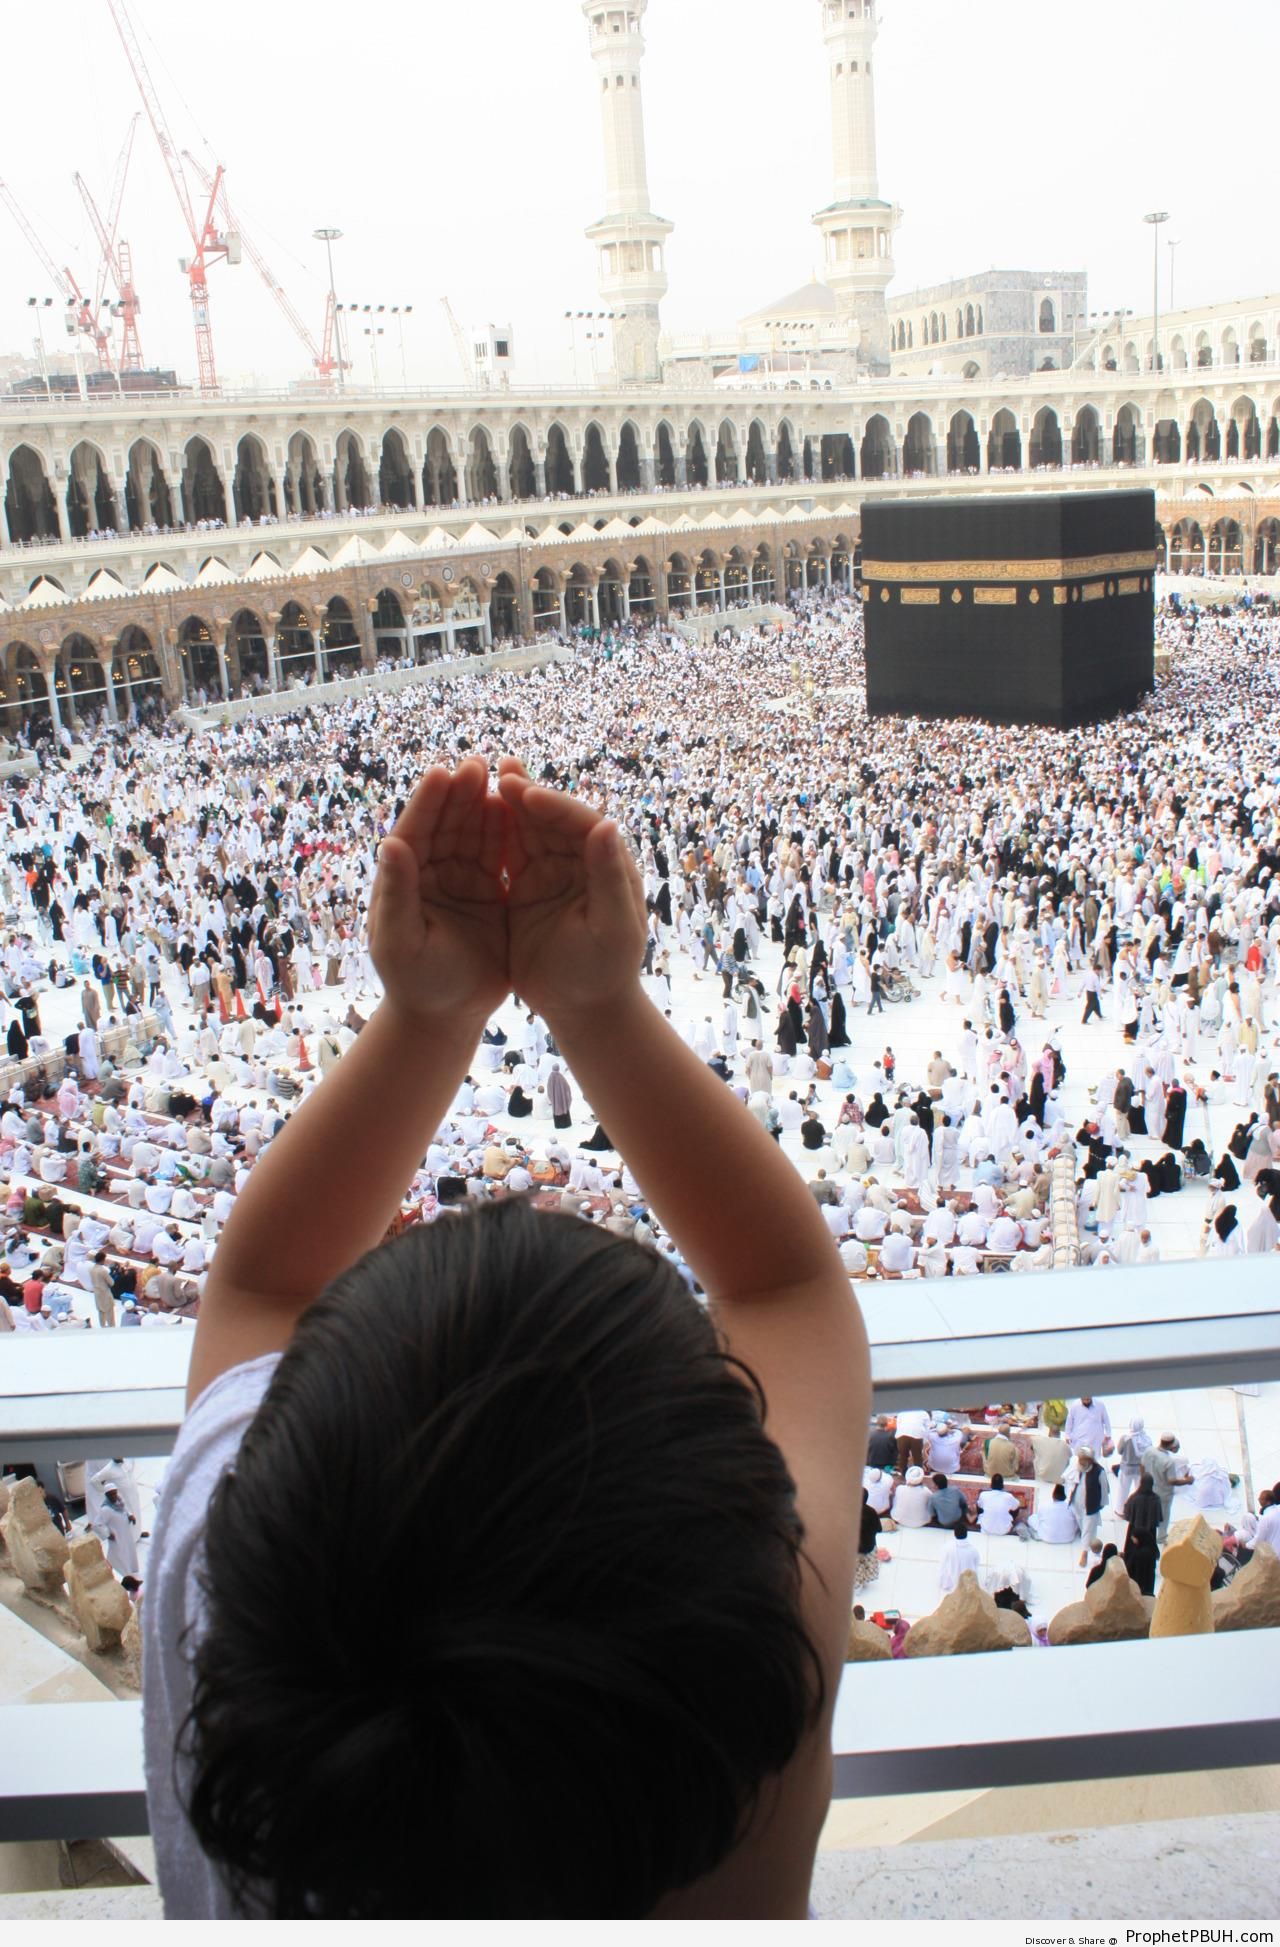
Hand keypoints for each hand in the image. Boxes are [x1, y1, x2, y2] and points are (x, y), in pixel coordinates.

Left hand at [368, 759, 508, 1023]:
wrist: (447, 1015)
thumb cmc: (416, 982)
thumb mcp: (401, 940)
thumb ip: (397, 892)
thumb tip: (390, 843)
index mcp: (404, 880)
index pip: (414, 832)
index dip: (428, 803)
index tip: (443, 773)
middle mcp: (430, 874)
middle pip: (445, 824)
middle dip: (460, 794)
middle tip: (477, 764)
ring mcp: (459, 881)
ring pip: (473, 834)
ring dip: (486, 806)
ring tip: (503, 779)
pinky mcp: (487, 894)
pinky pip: (498, 855)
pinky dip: (508, 833)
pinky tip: (523, 813)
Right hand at [498, 758, 646, 1018]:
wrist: (585, 1008)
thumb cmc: (605, 972)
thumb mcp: (612, 928)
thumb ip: (610, 877)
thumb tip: (607, 824)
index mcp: (606, 865)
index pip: (579, 823)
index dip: (552, 804)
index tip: (522, 791)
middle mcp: (580, 861)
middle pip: (551, 817)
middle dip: (525, 793)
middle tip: (499, 772)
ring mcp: (552, 872)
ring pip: (527, 828)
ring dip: (506, 804)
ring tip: (480, 778)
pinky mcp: (527, 888)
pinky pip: (507, 851)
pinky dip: (491, 831)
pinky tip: (468, 814)